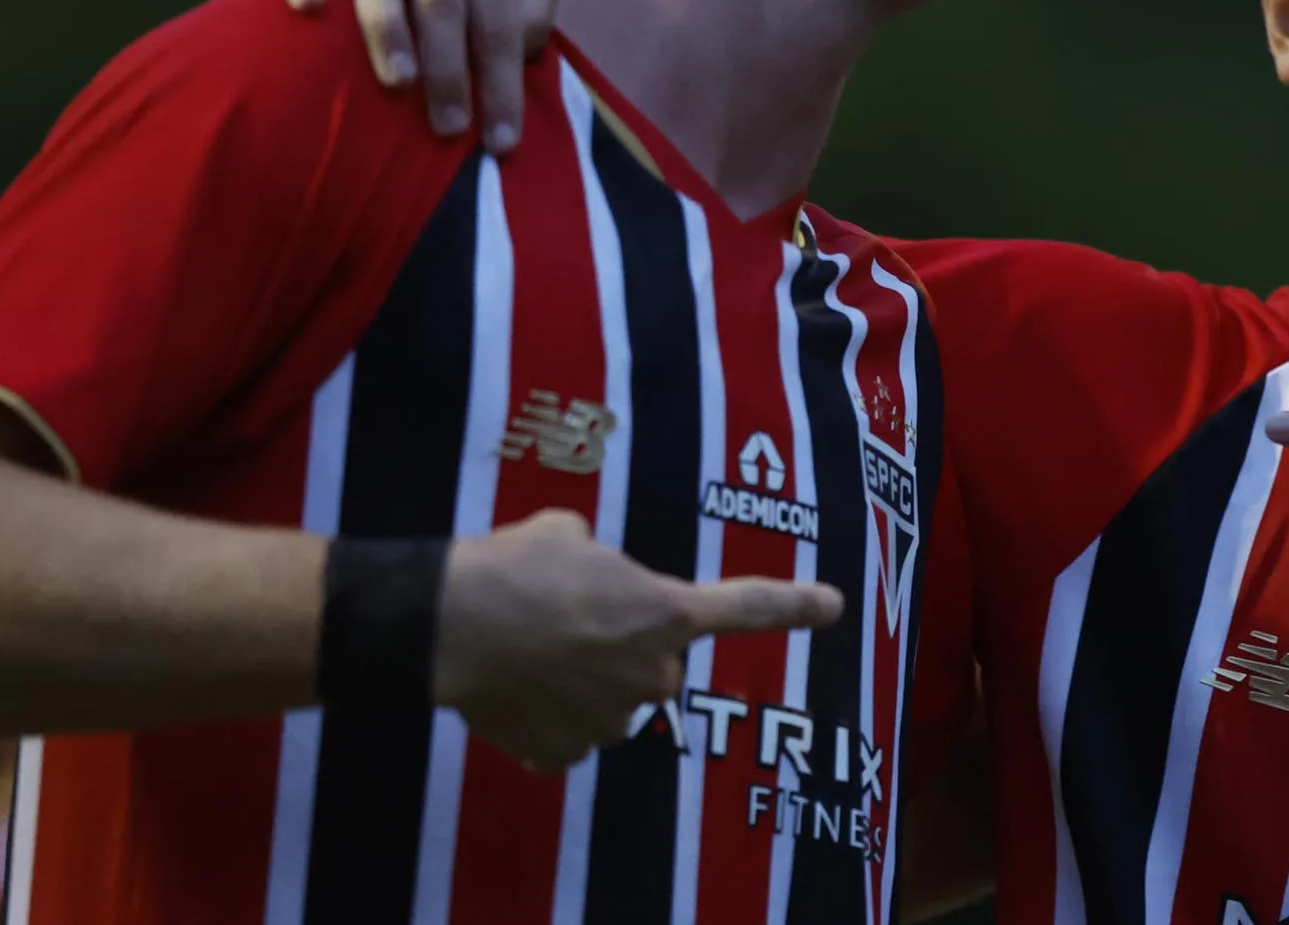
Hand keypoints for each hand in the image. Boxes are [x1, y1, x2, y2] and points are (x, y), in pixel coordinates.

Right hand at [281, 0, 564, 153]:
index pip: (501, 20)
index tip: (503, 142)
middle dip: (448, 70)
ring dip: (388, 30)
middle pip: (443, 2)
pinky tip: (307, 8)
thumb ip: (539, 0)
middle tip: (450, 129)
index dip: (503, 82)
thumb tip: (524, 51)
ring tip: (397, 83)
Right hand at [432, 509, 840, 772]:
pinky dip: (547, 718)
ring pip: (609, 702)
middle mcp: (653, 675)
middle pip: (654, 663)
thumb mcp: (569, 533)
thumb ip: (598, 558)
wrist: (453, 625)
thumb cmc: (519, 565)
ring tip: (530, 649)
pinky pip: (568, 736)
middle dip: (623, 647)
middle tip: (568, 619)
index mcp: (667, 613)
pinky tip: (516, 690)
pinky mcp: (565, 755)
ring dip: (581, 681)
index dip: (795, 606)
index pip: (747, 606)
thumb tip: (583, 562)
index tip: (834, 606)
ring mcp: (611, 723)